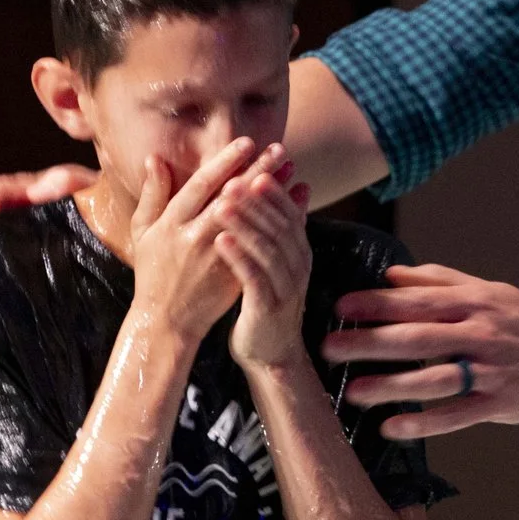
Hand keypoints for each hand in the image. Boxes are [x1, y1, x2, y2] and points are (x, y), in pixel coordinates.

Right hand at [126, 139, 272, 344]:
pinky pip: (260, 246)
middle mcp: (194, 238)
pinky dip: (278, 227)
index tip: (246, 143)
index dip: (224, 163)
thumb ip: (152, 194)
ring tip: (292, 173)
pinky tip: (296, 210)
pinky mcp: (233, 276)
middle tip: (280, 150)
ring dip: (271, 196)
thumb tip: (154, 158)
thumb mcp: (143, 232)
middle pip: (230, 199)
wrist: (166, 320)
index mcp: (171, 224)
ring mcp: (215, 258)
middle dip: (256, 172)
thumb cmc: (153, 272)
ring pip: (249, 221)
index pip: (200, 186)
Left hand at [216, 158, 313, 369]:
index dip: (272, 190)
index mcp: (298, 251)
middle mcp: (298, 265)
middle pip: (279, 226)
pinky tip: (220, 240)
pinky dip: (238, 257)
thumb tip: (295, 185)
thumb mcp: (276, 261)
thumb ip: (281, 228)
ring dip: (245, 224)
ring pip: (268, 248)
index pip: (289, 212)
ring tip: (222, 204)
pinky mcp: (268, 307)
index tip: (252, 166)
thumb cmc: (266, 301)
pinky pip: (254, 277)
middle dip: (256, 202)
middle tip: (233, 180)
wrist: (271, 353)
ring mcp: (285, 287)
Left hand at [321, 264, 518, 438]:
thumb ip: (441, 281)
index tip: (341, 307)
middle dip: (369, 343)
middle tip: (330, 349)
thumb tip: (392, 274)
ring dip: (391, 386)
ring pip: (433, 378)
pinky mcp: (498, 403)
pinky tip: (393, 427)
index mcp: (473, 302)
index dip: (376, 304)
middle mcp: (479, 333)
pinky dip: (424, 421)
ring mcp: (489, 370)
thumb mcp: (489, 290)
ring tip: (355, 394)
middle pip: (416, 338)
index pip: (416, 300)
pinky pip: (456, 415)